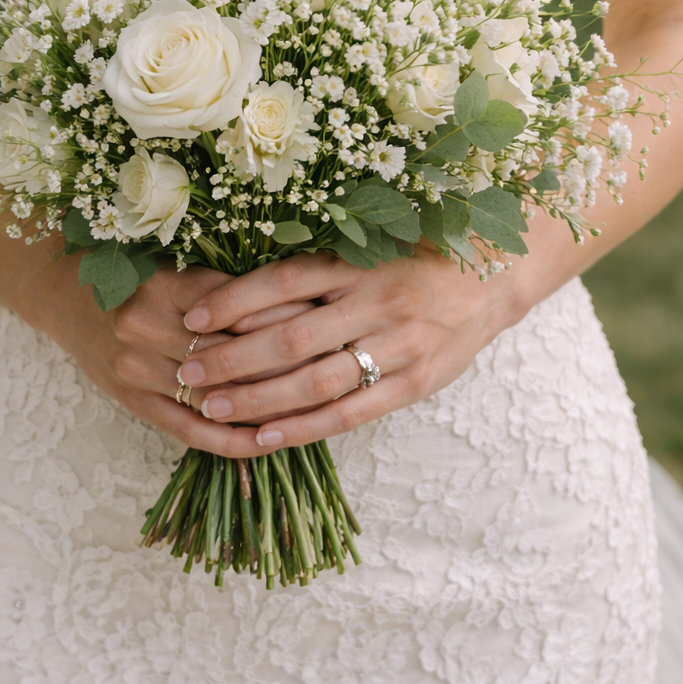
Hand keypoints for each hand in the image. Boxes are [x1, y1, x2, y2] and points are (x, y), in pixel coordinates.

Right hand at [59, 259, 318, 454]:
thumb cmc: (132, 269)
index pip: (242, 309)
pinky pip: (189, 430)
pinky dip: (231, 441)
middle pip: (233, 356)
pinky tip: (268, 443)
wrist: (61, 292)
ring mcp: (137, 371)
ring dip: (266, 406)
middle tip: (337, 369)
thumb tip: (301, 294)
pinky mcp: (133, 402)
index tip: (331, 324)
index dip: (289, 319)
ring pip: (215, 396)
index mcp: (167, 286)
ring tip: (316, 408)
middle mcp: (148, 329)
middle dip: (287, 365)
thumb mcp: (177, 261)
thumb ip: (228, 282)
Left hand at [172, 248, 523, 451]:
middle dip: (235, 358)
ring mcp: (401, 345)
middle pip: (294, 335)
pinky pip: (353, 411)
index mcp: (363, 261)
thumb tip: (242, 286)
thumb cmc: (417, 256)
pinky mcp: (417, 382)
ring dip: (260, 398)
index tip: (193, 317)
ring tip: (212, 410)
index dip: (237, 299)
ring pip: (319, 379)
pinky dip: (306, 427)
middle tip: (187, 372)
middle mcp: (379, 301)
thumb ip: (320, 268)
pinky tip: (264, 438)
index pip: (289, 279)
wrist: (495, 275)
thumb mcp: (371, 245)